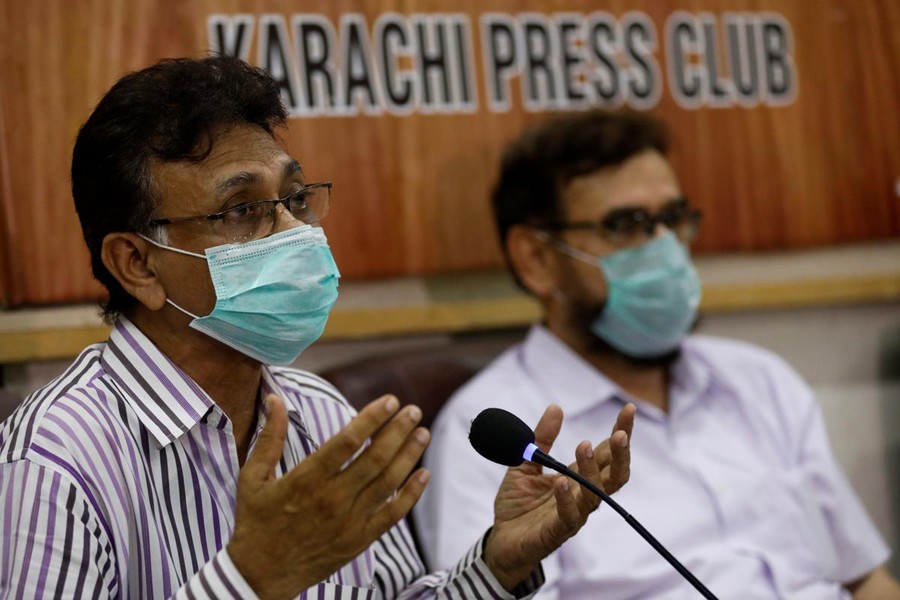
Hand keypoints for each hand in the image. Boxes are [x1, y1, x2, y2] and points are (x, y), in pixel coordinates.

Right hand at [227, 394, 429, 599]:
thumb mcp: (253, 478)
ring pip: (388, 482)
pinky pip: (392, 514)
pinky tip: (423, 473)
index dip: (372, 418)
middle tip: (413, 410)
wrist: (261, 576)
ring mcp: (349, 521)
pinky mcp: (359, 540)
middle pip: (375, 458)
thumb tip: (274, 398)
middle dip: (398, 431)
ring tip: (423, 433)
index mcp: (306, 479)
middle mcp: (332, 498)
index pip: (348, 441)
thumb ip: (269, 437)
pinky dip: (411, 494)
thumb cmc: (256, 522)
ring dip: (409, 455)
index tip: (390, 400)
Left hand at [484, 403, 634, 590]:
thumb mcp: (525, 463)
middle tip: (620, 434)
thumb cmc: (518, 504)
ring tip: (584, 446)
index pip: (606, 453)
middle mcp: (582, 495)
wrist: (501, 540)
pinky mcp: (557, 532)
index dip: (620, 432)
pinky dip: (567, 500)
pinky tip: (562, 483)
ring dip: (592, 470)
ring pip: (595, 494)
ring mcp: (573, 514)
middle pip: (613, 475)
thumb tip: (556, 407)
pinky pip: (568, 517)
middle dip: (620, 454)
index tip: (629, 409)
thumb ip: (541, 439)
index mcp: (577, 476)